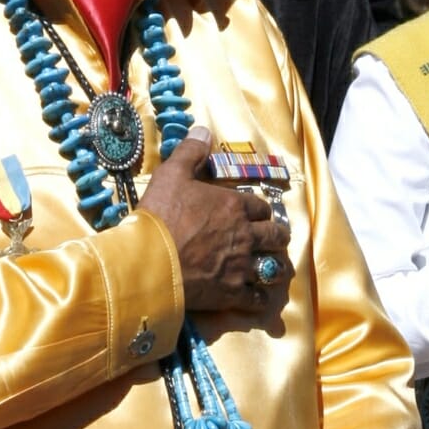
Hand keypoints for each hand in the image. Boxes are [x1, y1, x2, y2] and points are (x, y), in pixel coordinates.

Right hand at [139, 125, 292, 313]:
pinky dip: (259, 298)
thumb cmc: (160, 215)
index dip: (260, 210)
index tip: (257, 214)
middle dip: (278, 236)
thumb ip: (190, 151)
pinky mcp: (232, 294)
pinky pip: (256, 298)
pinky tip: (258, 297)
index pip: (261, 206)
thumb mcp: (172, 174)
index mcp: (235, 206)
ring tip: (276, 269)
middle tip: (276, 239)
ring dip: (276, 267)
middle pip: (276, 236)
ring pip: (273, 267)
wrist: (150, 262)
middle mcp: (246, 235)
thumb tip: (204, 130)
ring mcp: (241, 266)